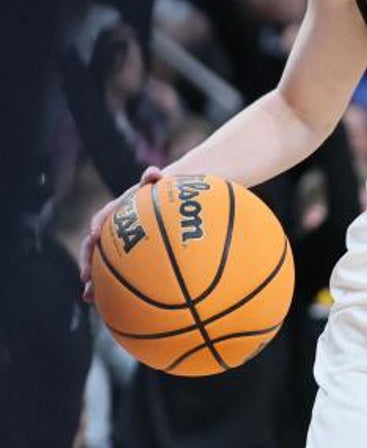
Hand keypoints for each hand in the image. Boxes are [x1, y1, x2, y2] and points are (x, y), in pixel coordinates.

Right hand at [79, 166, 164, 302]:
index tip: (95, 234)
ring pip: (102, 265)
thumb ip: (153, 178)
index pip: (102, 217)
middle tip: (85, 277)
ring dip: (94, 281)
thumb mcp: (159, 185)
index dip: (97, 225)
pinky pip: (118, 275)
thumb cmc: (162, 193)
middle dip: (87, 262)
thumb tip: (152, 172)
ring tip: (90, 297)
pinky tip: (117, 307)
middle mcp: (113, 230)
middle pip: (95, 248)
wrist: (168, 201)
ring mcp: (118, 246)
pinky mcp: (127, 259)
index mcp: (118, 211)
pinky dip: (114, 289)